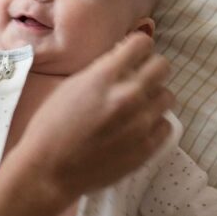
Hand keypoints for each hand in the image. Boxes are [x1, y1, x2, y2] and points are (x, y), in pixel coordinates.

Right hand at [11, 32, 174, 201]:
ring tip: (136, 107)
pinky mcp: (148, 147)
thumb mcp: (69, 88)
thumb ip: (99, 73)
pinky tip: (136, 128)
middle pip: (163, 66)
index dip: (138, 46)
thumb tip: (120, 62)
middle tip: (137, 78)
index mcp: (104, 77)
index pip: (142, 43)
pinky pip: (165, 124)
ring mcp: (141, 123)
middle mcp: (128, 95)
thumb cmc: (49, 128)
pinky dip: (154, 123)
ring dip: (154, 97)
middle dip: (150, 68)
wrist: (49, 171)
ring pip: (168, 96)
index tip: (132, 54)